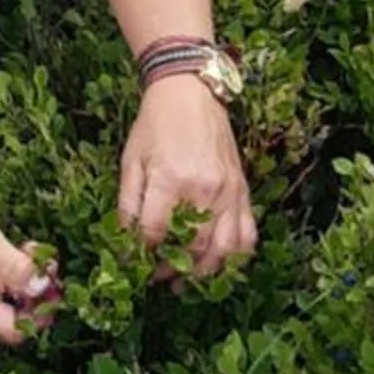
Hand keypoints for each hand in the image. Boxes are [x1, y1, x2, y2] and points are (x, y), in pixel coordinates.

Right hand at [0, 175, 57, 346]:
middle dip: (38, 296)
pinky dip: (18, 274)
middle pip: (15, 320)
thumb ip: (14, 267)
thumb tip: (43, 288)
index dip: (40, 315)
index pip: (13, 331)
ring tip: (35, 251)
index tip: (54, 285)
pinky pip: (3, 288)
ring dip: (30, 282)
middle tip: (48, 264)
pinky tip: (23, 251)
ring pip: (11, 303)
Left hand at [118, 74, 256, 274]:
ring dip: (206, 272)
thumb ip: (128, 203)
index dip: (143, 255)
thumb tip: (125, 241)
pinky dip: (237, 256)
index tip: (135, 264)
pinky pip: (248, 233)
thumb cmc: (155, 124)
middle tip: (160, 277)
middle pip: (192, 247)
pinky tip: (220, 263)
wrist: (190, 92)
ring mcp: (229, 191)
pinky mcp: (243, 190)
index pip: (156, 233)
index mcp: (171, 179)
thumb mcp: (131, 160)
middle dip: (174, 269)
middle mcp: (205, 189)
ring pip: (224, 248)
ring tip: (188, 280)